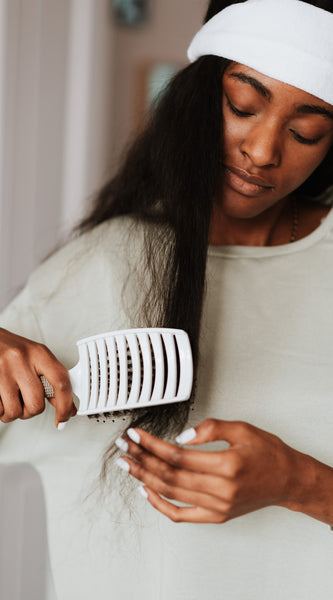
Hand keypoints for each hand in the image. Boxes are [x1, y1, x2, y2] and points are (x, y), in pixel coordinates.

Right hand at [0, 328, 75, 426]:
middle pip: (36, 404)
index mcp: (38, 353)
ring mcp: (2, 370)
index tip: (64, 418)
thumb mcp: (35, 357)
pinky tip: (1, 397)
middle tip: (25, 401)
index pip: (61, 381)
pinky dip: (0, 409)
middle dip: (31, 410)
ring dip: (13, 412)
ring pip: (15, 412)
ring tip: (10, 398)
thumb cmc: (11, 349)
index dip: (65, 405)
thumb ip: (51, 379)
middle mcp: (21, 360)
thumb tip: (68, 406)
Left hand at [116, 418, 301, 523]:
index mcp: (227, 465)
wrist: (286, 479)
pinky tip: (146, 490)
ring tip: (128, 464)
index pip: (178, 456)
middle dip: (142, 459)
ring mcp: (218, 506)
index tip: (137, 435)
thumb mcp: (243, 429)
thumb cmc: (268, 452)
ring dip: (145, 478)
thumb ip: (211, 428)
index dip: (153, 445)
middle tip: (125, 447)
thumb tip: (181, 435)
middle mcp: (222, 489)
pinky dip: (160, 504)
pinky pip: (181, 514)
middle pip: (169, 475)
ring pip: (171, 493)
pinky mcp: (216, 516)